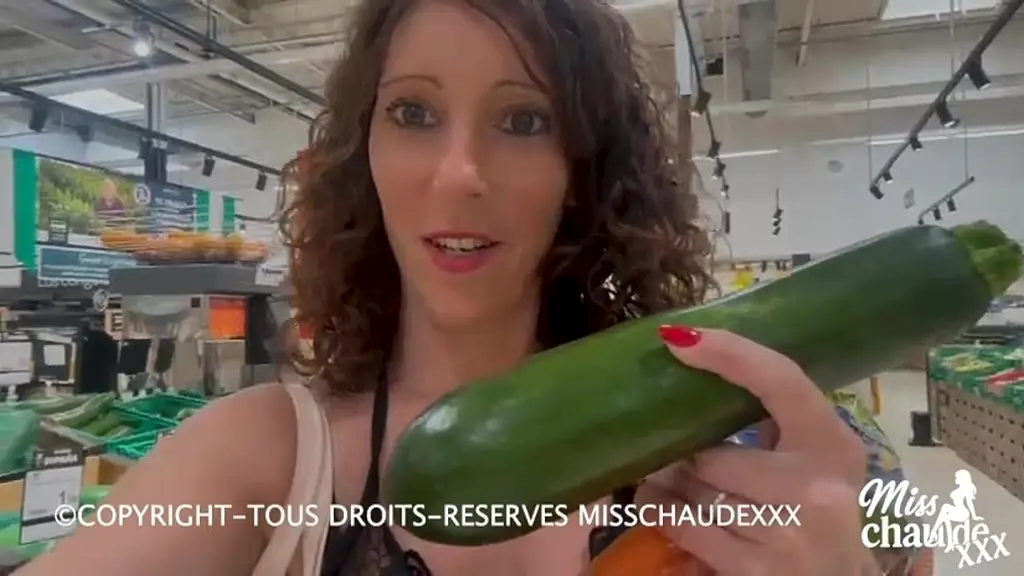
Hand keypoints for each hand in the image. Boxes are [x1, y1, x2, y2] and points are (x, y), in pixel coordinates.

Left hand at [634, 326, 875, 575]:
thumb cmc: (818, 510)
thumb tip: (698, 361)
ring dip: (666, 484)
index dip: (729, 354)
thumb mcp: (815, 458)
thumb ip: (774, 419)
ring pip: (692, 491)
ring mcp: (788, 532)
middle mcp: (817, 488)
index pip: (780, 381)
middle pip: (713, 455)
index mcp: (833, 445)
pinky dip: (663, 514)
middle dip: (682, 455)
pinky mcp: (756, 569)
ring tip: (663, 479)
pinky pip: (684, 527)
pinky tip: (661, 507)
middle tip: (670, 453)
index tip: (677, 339)